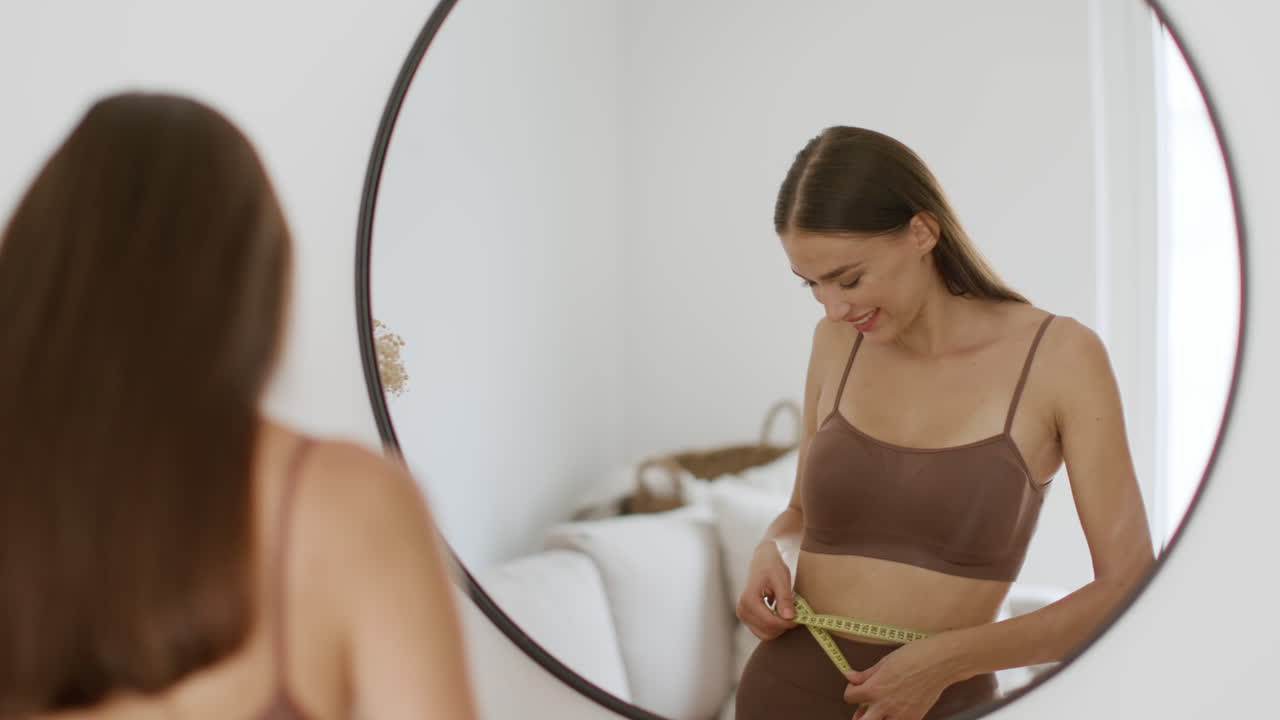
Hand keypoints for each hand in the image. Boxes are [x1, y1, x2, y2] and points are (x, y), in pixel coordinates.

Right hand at [734, 541, 796, 640]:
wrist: (762, 560)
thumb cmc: (772, 566)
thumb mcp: (781, 579)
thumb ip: (785, 599)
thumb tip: (789, 617)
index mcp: (748, 599)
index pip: (769, 621)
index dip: (786, 623)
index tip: (799, 619)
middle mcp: (742, 609)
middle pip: (766, 631)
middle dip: (783, 626)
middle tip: (796, 616)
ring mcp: (742, 614)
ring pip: (764, 634)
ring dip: (778, 628)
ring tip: (788, 614)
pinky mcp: (746, 616)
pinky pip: (761, 630)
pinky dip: (773, 627)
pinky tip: (780, 615)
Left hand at [842, 636, 959, 719]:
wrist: (940, 662)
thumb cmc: (915, 656)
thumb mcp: (885, 661)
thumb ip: (865, 674)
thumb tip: (849, 676)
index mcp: (875, 688)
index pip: (850, 697)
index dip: (851, 690)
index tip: (856, 686)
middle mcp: (885, 704)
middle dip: (859, 716)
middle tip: (862, 709)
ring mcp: (900, 714)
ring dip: (877, 719)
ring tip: (880, 711)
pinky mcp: (914, 718)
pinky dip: (895, 718)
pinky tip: (897, 709)